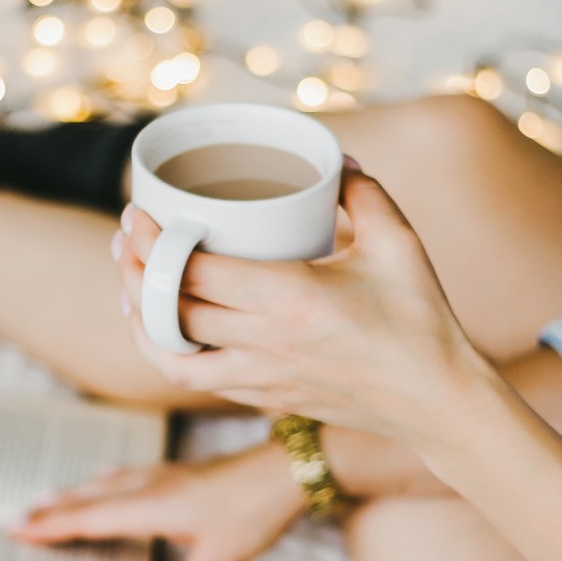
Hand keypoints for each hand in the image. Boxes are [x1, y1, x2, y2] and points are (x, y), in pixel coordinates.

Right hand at [9, 442, 303, 560]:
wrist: (283, 469)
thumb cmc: (253, 510)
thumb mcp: (222, 559)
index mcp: (152, 507)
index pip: (90, 519)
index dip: (52, 527)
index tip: (19, 531)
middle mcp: (150, 486)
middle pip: (88, 499)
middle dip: (50, 511)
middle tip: (14, 519)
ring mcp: (162, 474)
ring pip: (104, 484)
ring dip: (72, 493)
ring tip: (44, 499)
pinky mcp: (177, 472)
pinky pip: (126, 475)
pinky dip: (102, 482)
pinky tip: (103, 478)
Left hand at [114, 168, 491, 447]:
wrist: (435, 401)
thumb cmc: (421, 320)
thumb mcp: (399, 243)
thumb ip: (362, 192)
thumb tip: (333, 159)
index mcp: (289, 299)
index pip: (193, 272)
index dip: (153, 243)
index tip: (137, 213)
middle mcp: (265, 342)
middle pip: (170, 310)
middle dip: (135, 270)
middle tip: (126, 237)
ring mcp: (261, 377)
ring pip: (171, 355)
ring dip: (141, 320)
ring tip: (131, 287)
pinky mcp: (265, 398)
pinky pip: (198, 379)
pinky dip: (169, 354)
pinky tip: (163, 330)